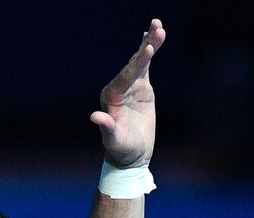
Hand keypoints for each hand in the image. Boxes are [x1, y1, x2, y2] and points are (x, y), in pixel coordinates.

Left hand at [91, 19, 166, 167]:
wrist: (131, 156)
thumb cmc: (121, 150)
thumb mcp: (114, 140)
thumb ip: (107, 127)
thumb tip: (95, 117)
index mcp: (111, 96)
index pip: (126, 76)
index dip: (137, 63)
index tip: (148, 50)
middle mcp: (119, 87)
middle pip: (134, 63)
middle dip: (145, 46)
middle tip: (156, 27)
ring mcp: (130, 86)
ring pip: (140, 61)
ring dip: (149, 44)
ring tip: (158, 26)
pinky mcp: (141, 88)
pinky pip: (145, 67)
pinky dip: (149, 53)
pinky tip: (153, 39)